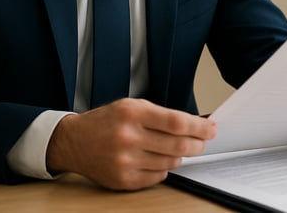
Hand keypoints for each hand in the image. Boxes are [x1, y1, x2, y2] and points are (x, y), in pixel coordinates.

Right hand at [45, 98, 216, 189]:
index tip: (211, 128)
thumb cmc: (106, 121)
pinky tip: (155, 160)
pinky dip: (163, 169)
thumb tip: (196, 125)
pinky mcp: (123, 180)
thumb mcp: (132, 106)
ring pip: (170, 163)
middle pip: (177, 145)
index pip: (176, 122)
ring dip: (178, 156)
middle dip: (196, 143)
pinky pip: (157, 177)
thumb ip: (162, 115)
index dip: (199, 127)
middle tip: (202, 141)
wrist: (74, 141)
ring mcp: (124, 161)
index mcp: (132, 112)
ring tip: (173, 148)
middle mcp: (128, 137)